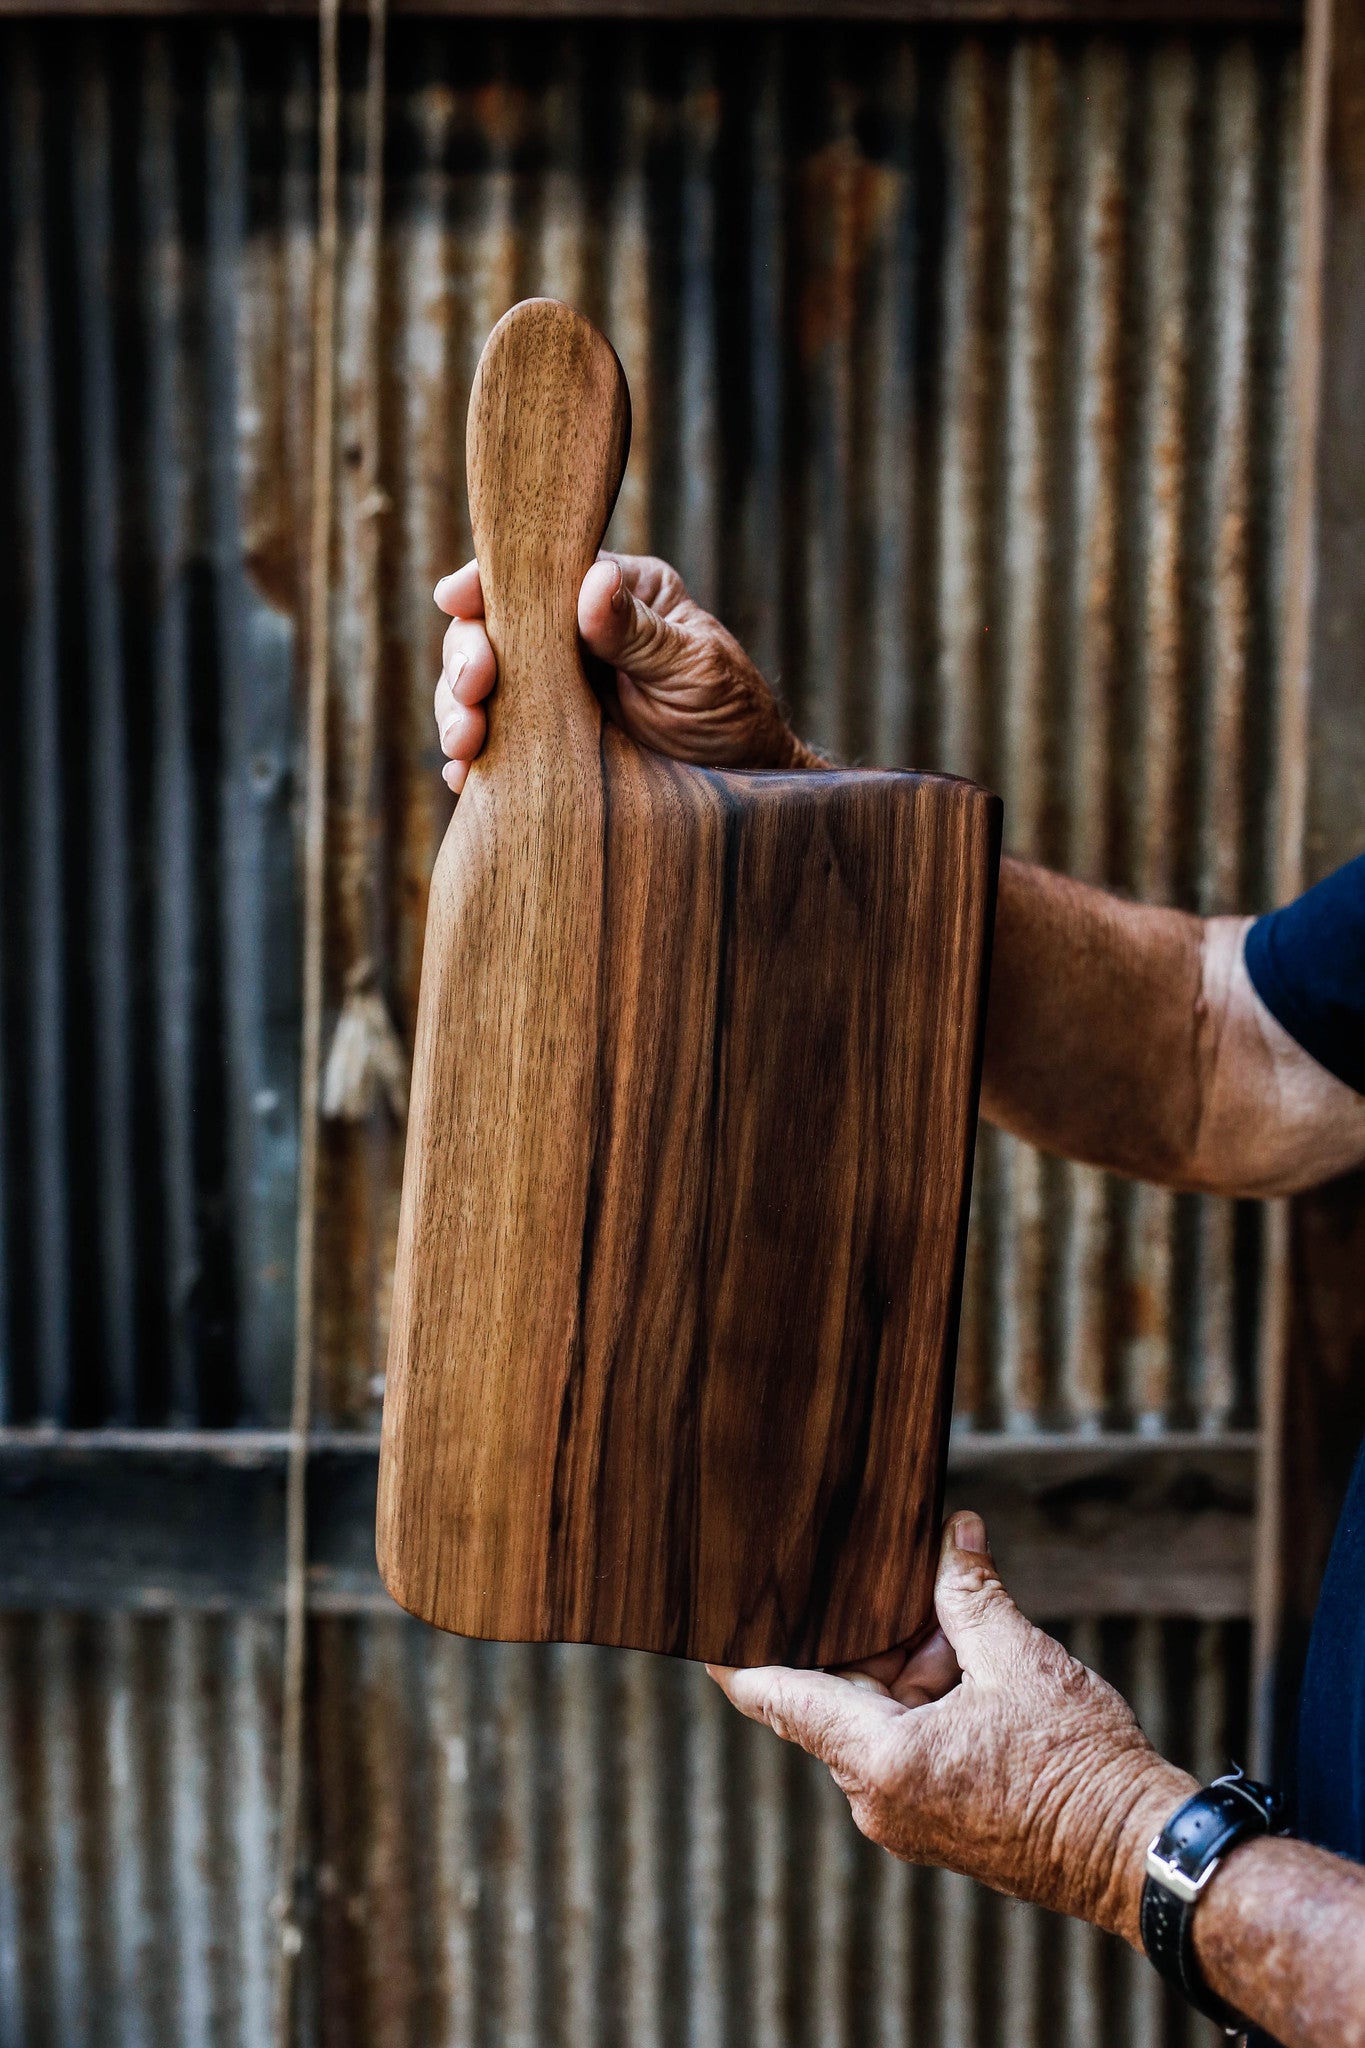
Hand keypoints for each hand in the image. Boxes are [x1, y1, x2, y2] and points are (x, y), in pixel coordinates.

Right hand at [432, 553, 820, 791]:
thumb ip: (641, 632)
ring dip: (457, 712)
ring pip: (478, 690)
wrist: (746, 787)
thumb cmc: (734, 715)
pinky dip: (471, 762)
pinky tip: (466, 777)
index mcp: (612, 594)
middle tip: (472, 690)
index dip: (484, 584)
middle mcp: (572, 638)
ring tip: (465, 742)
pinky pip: (493, 746)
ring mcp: (551, 693)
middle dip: (464, 658)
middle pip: (491, 632)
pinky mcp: (542, 746)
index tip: (455, 600)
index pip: (536, 576)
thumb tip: (591, 580)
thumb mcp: (696, 669)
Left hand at [709, 1514, 1193, 1947]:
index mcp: (880, 1761)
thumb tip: (952, 1533)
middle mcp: (879, 1798)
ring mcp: (908, 1815)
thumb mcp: (1020, 1660)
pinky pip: (907, 1746)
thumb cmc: (1080, 1771)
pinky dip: (926, 1699)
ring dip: (907, 1666)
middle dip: (864, 1635)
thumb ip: (970, 1593)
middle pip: (835, 1697)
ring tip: (954, 1615)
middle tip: (882, 1574)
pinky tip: (964, 1657)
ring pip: (877, 1718)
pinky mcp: (939, 1820)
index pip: (779, 1698)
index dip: (737, 1657)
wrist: (1138, 1855)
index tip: (703, 1624)